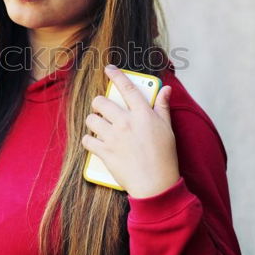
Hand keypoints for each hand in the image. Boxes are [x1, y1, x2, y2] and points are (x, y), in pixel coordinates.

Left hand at [82, 64, 179, 197]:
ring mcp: (113, 137)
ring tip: (100, 127)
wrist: (156, 185)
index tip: (109, 69)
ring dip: (93, 122)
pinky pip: (87, 140)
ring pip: (91, 119)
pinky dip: (89, 141)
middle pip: (101, 102)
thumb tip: (165, 89)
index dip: (117, 75)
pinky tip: (96, 143)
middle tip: (103, 110)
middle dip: (99, 104)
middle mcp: (126, 122)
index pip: (127, 88)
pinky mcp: (104, 152)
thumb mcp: (167, 129)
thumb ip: (163, 107)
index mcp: (143, 114)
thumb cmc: (164, 157)